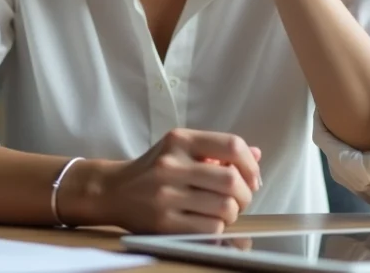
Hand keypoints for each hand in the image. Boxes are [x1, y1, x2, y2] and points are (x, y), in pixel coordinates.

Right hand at [95, 128, 261, 234]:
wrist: (113, 191)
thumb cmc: (153, 170)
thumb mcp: (181, 150)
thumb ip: (217, 151)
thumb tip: (256, 155)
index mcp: (179, 140)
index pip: (231, 145)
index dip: (250, 164)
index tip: (252, 177)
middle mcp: (172, 164)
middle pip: (231, 180)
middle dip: (245, 194)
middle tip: (240, 199)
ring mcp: (166, 194)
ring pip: (224, 208)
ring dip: (232, 213)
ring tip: (222, 211)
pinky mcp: (163, 222)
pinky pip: (210, 229)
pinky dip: (217, 228)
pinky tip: (208, 222)